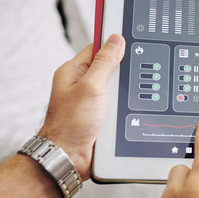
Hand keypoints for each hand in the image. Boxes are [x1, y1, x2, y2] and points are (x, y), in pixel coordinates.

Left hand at [38, 34, 124, 179]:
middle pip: (111, 68)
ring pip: (117, 88)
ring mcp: (92, 100)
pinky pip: (118, 105)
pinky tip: (124, 112)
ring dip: (123, 94)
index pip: (97, 48)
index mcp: (73, 71)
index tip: (130, 41)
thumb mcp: (91, 86)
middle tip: (123, 81)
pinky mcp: (101, 115)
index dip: (113, 44)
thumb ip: (104, 62)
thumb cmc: (70, 124)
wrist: (68, 157)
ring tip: (118, 103)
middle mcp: (82, 84)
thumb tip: (115, 40)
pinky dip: (123, 107)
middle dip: (121, 74)